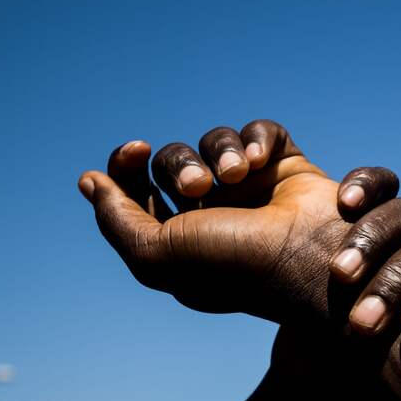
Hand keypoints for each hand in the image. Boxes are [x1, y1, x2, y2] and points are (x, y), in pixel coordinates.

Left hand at [78, 120, 400, 325]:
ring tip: (237, 172)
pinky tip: (259, 161)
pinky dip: (255, 137)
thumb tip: (90, 181)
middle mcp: (215, 214)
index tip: (134, 150)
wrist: (310, 265)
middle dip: (180, 163)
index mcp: (182, 241)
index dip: (128, 164)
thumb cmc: (234, 268)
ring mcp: (253, 192)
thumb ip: (116, 220)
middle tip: (200, 187)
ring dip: (219, 149)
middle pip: (175, 160)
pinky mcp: (288, 169)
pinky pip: (262, 133)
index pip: (140, 188)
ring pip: (216, 142)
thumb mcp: (156, 256)